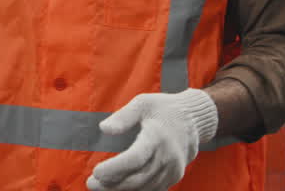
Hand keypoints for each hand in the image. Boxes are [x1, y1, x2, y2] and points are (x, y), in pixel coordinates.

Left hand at [86, 89, 218, 190]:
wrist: (193, 120)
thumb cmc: (163, 109)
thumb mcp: (143, 103)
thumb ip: (123, 116)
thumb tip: (104, 128)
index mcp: (157, 137)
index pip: (135, 158)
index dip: (115, 168)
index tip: (97, 171)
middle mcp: (167, 157)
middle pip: (138, 178)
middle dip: (112, 184)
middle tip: (91, 183)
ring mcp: (172, 170)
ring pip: (144, 187)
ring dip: (121, 190)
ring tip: (99, 187)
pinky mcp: (173, 177)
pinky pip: (153, 189)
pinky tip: (117, 188)